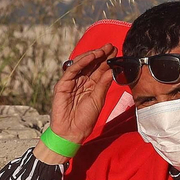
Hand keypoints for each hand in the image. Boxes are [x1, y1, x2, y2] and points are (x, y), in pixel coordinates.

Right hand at [39, 44, 115, 161]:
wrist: (72, 132)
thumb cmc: (85, 119)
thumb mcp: (98, 99)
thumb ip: (103, 83)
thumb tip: (112, 69)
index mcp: (91, 85)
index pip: (99, 69)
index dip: (107, 60)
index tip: (116, 51)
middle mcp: (81, 81)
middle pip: (91, 64)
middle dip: (101, 54)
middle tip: (111, 46)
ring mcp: (72, 82)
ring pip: (81, 64)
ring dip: (92, 55)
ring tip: (103, 50)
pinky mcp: (62, 84)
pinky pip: (72, 70)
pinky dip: (81, 62)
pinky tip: (91, 57)